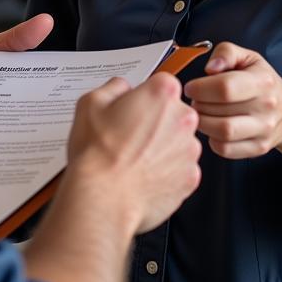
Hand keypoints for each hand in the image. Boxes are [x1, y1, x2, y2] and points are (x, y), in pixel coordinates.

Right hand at [64, 74, 201, 233]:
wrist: (102, 197)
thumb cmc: (98, 152)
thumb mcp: (91, 102)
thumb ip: (114, 86)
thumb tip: (122, 88)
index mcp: (162, 93)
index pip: (162, 84)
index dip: (145, 96)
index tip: (135, 108)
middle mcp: (183, 119)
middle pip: (175, 113)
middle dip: (157, 121)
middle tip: (131, 135)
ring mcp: (190, 151)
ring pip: (179, 142)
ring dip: (163, 147)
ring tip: (135, 159)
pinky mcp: (190, 180)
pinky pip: (180, 170)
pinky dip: (167, 172)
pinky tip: (143, 175)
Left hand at [183, 42, 281, 158]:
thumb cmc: (261, 81)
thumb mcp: (247, 57)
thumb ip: (226, 53)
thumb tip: (211, 68)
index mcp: (261, 81)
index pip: (225, 88)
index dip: (200, 88)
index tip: (190, 87)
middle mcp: (265, 107)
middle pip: (220, 112)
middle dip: (198, 105)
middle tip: (194, 100)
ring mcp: (263, 130)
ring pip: (222, 133)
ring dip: (202, 123)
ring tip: (201, 112)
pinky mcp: (258, 148)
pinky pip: (225, 150)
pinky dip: (212, 140)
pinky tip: (212, 127)